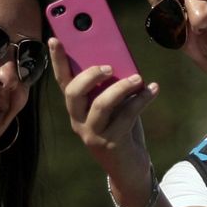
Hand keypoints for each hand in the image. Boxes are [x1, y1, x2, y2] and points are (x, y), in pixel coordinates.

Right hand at [49, 38, 157, 174]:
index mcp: (76, 107)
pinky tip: (152, 90)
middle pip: (73, 93)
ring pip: (101, 105)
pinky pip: (126, 116)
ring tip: (138, 78)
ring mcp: (93, 133)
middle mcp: (78, 120)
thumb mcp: (114, 105)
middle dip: (90, 75)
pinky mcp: (111, 144)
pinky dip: (141, 100)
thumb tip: (121, 61)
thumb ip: (111, 87)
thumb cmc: (121, 129)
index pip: (63, 81)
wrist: (129, 168)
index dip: (57, 60)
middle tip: (109, 66)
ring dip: (121, 88)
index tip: (54, 38)